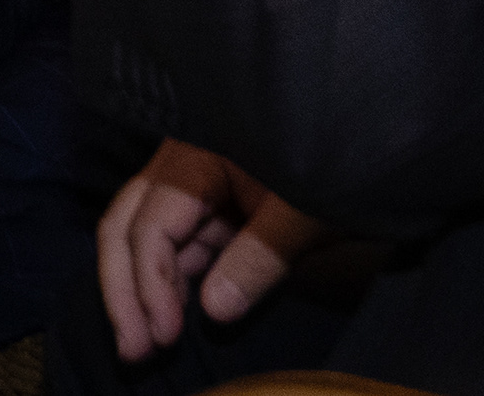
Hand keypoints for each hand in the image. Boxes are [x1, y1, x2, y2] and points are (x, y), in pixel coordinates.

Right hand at [99, 141, 323, 361]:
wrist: (360, 133)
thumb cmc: (333, 163)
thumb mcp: (303, 212)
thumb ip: (259, 257)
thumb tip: (213, 310)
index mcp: (196, 158)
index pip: (150, 224)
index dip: (150, 283)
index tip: (166, 335)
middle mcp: (180, 168)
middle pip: (126, 226)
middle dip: (123, 289)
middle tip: (132, 351)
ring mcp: (194, 188)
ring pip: (145, 239)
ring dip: (141, 291)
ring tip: (145, 345)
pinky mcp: (212, 208)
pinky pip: (177, 246)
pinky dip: (170, 283)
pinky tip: (173, 319)